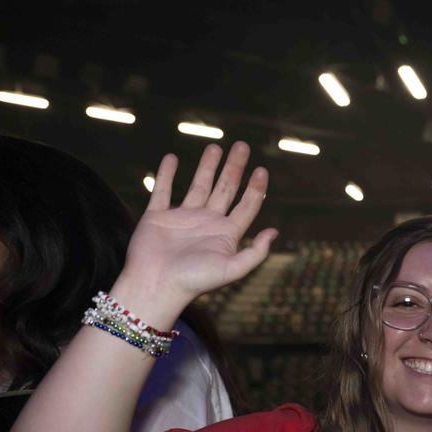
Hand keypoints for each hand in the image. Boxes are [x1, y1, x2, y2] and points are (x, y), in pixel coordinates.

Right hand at [122, 142, 276, 310]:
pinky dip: (166, 174)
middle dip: (234, 168)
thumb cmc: (194, 281)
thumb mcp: (232, 269)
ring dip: (207, 166)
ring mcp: (182, 218)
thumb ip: (256, 252)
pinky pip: (162, 190)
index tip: (262, 170)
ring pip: (198, 185)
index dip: (256, 188)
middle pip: (225, 189)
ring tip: (215, 147)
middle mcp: (206, 223)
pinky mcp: (157, 217)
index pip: (246, 206)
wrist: (156, 286)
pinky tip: (172, 158)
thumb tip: (275, 232)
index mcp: (226, 234)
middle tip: (242, 146)